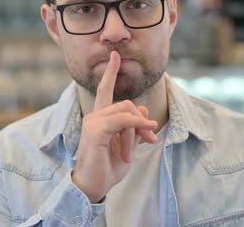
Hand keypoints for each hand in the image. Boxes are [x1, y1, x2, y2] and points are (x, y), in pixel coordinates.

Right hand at [71, 50, 157, 202]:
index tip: (115, 56)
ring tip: (133, 153)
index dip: (111, 73)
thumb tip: (144, 112)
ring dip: (138, 131)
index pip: (104, 90)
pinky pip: (123, 121)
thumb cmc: (107, 168)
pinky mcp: (95, 130)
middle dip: (142, 122)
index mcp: (100, 118)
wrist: (93, 186)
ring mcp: (93, 121)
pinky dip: (137, 127)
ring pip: (126, 112)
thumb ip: (135, 129)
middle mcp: (94, 116)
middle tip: (150, 141)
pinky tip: (147, 134)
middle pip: (126, 104)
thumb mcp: (128, 146)